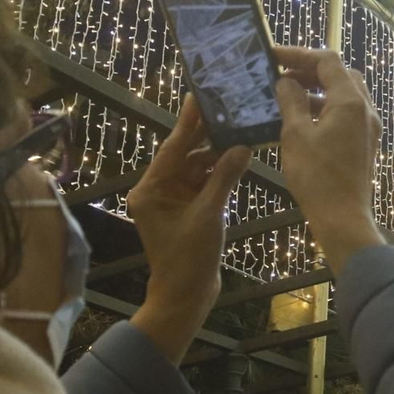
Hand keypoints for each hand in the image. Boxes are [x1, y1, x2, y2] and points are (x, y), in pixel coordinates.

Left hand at [125, 95, 248, 362]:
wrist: (185, 298)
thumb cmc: (188, 260)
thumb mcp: (208, 215)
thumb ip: (224, 178)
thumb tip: (242, 147)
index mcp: (151, 190)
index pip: (172, 147)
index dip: (188, 122)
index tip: (198, 95)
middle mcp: (158, 191)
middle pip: (184, 154)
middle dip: (205, 134)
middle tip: (226, 105)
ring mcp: (173, 201)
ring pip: (196, 167)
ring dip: (217, 154)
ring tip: (239, 130)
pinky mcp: (188, 210)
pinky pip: (204, 183)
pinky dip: (219, 173)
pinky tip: (238, 157)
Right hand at [273, 47, 382, 273]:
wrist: (343, 218)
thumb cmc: (317, 176)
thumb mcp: (296, 135)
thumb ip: (291, 102)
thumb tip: (286, 82)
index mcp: (350, 101)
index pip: (327, 61)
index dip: (299, 54)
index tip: (273, 57)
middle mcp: (365, 109)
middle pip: (340, 75)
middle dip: (311, 70)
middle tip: (282, 75)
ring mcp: (369, 127)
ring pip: (344, 95)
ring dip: (317, 91)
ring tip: (287, 97)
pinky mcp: (365, 143)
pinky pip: (346, 114)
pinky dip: (325, 109)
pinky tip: (302, 121)